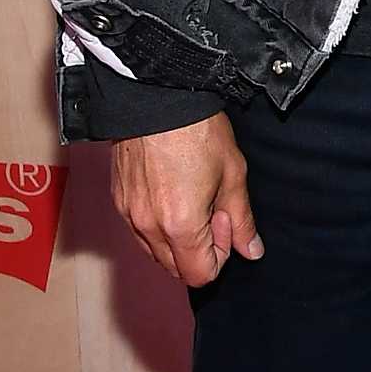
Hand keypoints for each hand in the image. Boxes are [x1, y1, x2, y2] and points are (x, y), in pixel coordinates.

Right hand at [110, 113, 262, 286]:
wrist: (157, 96)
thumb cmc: (196, 130)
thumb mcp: (233, 175)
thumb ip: (242, 220)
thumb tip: (251, 250)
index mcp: (180, 226)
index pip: (199, 275)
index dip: (220, 256)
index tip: (225, 222)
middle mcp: (149, 226)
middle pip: (175, 269)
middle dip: (199, 251)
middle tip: (212, 211)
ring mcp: (129, 214)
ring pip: (155, 252)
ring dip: (177, 241)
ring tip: (192, 200)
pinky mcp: (119, 199)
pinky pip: (139, 231)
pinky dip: (158, 226)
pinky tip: (173, 194)